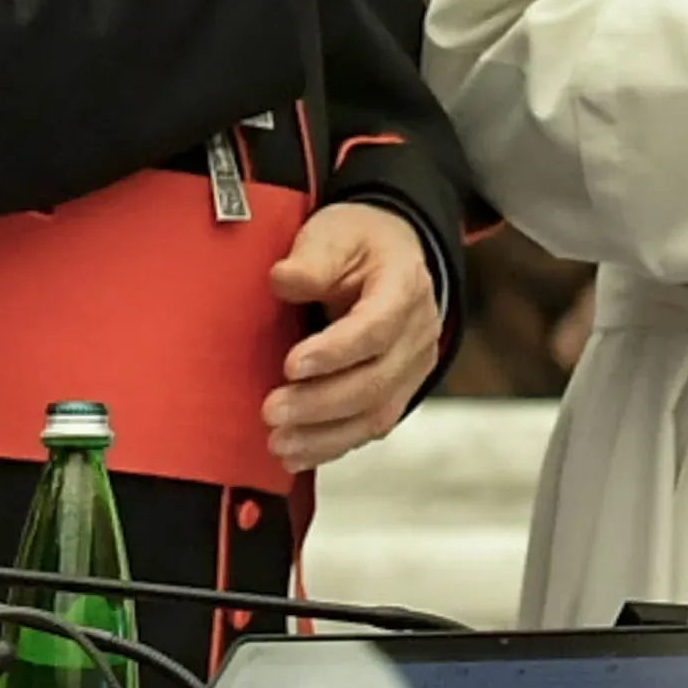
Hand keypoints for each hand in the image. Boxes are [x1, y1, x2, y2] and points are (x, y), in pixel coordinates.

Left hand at [260, 200, 444, 476]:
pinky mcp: (396, 393)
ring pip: (376, 415)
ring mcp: (411, 368)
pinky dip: (331, 446)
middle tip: (271, 410)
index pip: (377, 327)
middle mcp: (417, 333)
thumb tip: (282, 279)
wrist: (391, 258)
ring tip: (278, 442)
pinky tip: (295, 454)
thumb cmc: (359, 245)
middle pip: (376, 381)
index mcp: (404, 286)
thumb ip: (312, 258)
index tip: (291, 364)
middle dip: (320, 403)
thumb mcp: (335, 234)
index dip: (336, 351)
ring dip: (324, 435)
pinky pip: (369, 429)